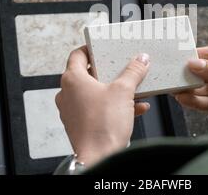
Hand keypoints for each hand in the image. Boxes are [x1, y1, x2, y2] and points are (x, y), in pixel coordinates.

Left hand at [55, 46, 150, 166]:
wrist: (99, 158)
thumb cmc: (102, 126)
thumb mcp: (124, 91)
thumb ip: (133, 72)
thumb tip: (140, 60)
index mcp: (72, 79)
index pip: (77, 55)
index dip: (91, 49)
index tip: (103, 48)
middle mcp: (67, 94)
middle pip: (88, 74)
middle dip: (110, 72)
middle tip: (122, 69)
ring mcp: (72, 110)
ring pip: (95, 93)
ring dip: (115, 91)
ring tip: (133, 90)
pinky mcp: (80, 125)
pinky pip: (98, 109)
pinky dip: (114, 107)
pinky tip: (135, 109)